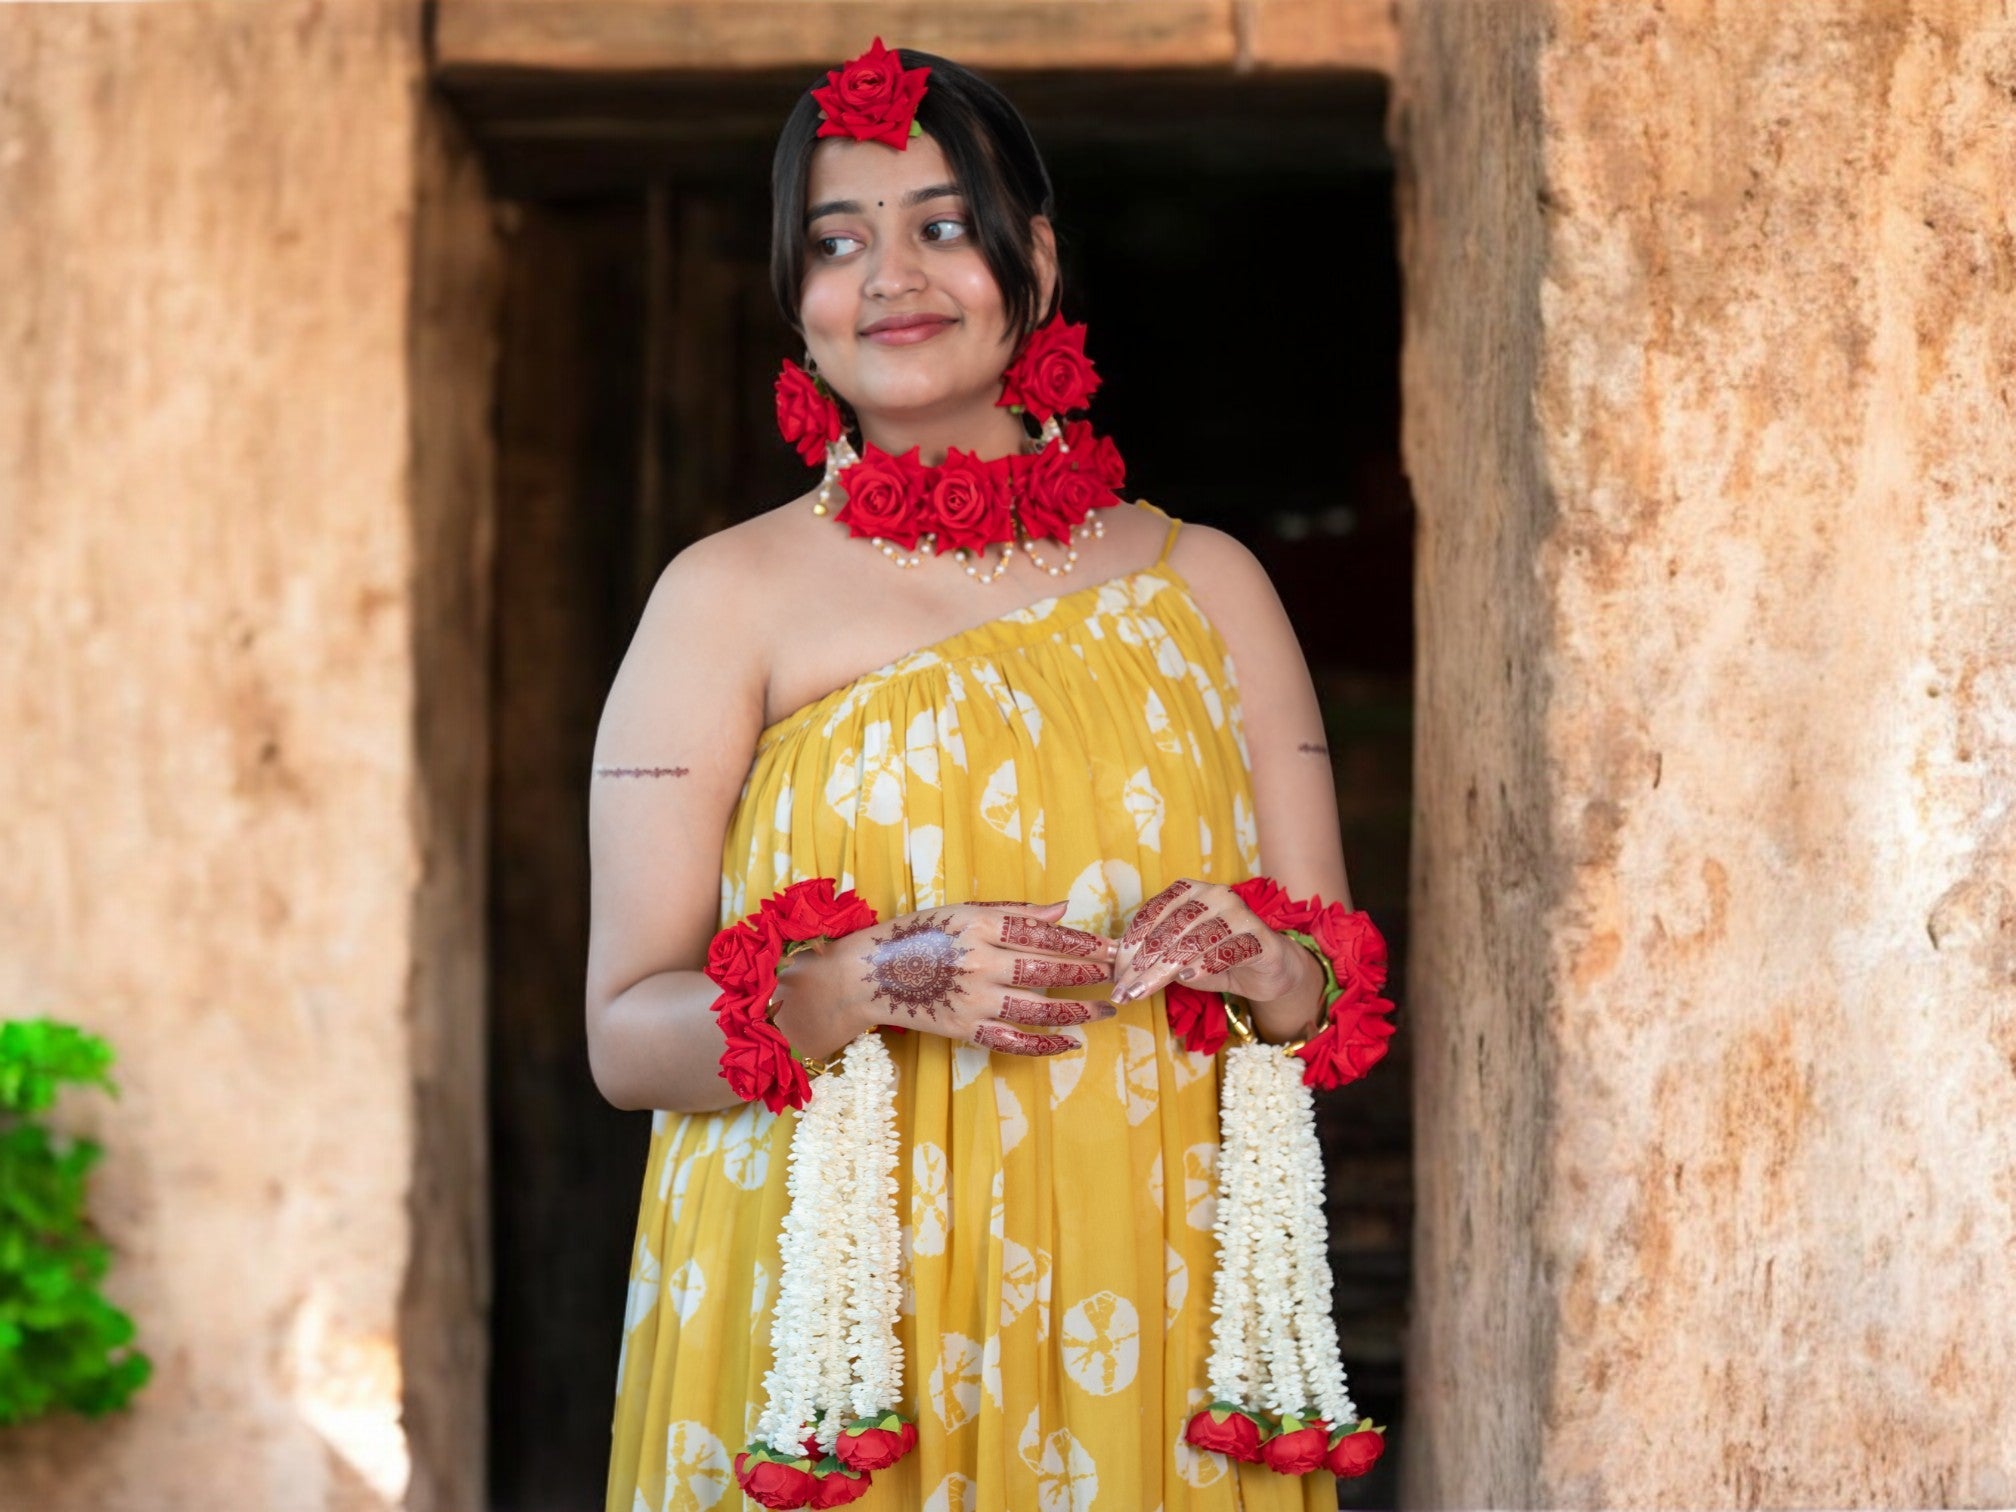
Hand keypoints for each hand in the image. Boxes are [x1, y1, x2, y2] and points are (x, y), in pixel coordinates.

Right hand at [818, 899, 1117, 1056]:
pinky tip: (1070, 1041)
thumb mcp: (963, 909)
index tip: (1111, 946)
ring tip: (1105, 1009)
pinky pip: (1014, 1041)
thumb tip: (1063, 910)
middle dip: (1090, 973)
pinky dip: (1045, 1044)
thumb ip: (1014, 912)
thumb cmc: (918, 933)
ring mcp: (973, 1000)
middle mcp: (980, 962)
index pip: (1043, 934)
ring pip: (1038, 1008)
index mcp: (979, 925)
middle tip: (1119, 975)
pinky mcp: (966, 1029)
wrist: (869, 974)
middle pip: (1048, 970)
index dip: (1083, 942)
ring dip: (1078, 1010)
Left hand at [1108, 878, 1304, 1007]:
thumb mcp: (1179, 957)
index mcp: (1187, 891)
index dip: (1128, 947)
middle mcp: (1212, 894)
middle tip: (1125, 992)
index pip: (1150, 915)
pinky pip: (1226, 949)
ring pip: (1192, 941)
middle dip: (1142, 965)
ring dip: (1163, 970)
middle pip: (1168, 931)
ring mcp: (1237, 911)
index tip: (1115, 977)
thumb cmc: (1216, 959)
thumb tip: (1113, 967)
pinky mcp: (1258, 935)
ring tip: (1144, 992)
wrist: (1268, 970)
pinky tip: (1186, 978)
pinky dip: (1204, 964)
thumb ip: (1152, 956)